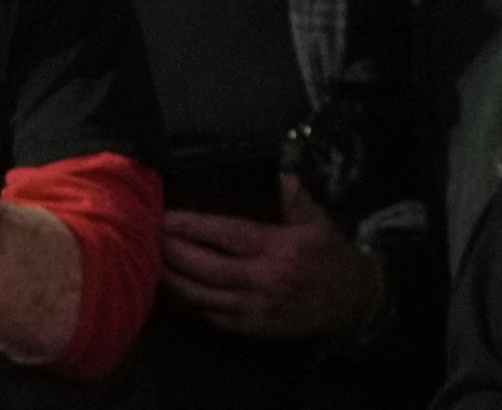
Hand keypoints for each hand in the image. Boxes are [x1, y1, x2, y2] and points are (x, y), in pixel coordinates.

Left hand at [158, 179, 382, 339]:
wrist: (355, 303)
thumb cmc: (331, 257)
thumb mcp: (317, 221)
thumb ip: (294, 196)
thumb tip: (277, 173)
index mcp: (277, 249)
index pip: (225, 236)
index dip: (191, 226)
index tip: (164, 216)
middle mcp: (264, 281)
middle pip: (206, 268)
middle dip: (173, 252)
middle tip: (147, 235)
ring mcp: (257, 309)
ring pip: (203, 297)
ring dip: (174, 279)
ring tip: (150, 260)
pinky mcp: (254, 329)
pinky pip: (213, 318)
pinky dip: (190, 304)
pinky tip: (173, 288)